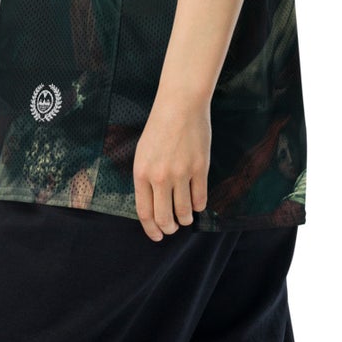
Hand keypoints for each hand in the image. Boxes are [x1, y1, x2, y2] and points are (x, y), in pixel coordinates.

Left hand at [132, 91, 210, 239]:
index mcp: (141, 174)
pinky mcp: (199, 168)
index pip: (145, 212)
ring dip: (185, 219)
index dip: (151, 229)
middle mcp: (160, 177)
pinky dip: (199, 206)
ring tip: (186, 217)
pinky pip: (200, 198)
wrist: (180, 106)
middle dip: (169, 228)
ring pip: (184, 211)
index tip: (157, 236)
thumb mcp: (142, 153)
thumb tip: (153, 204)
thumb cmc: (159, 128)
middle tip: (172, 228)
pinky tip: (197, 204)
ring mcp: (181, 173)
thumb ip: (145, 178)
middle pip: (164, 217)